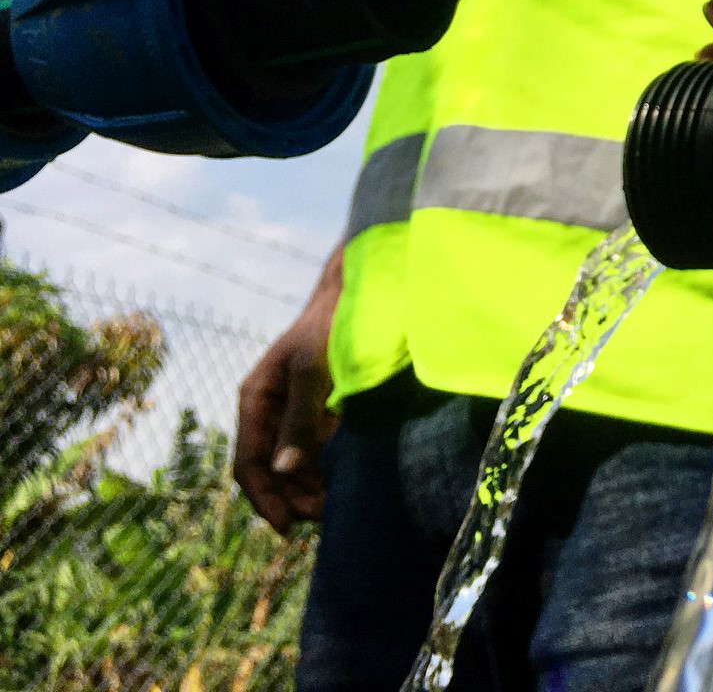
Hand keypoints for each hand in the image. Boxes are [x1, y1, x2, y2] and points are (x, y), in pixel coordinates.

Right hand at [234, 278, 339, 534]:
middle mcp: (270, 411)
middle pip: (271, 470)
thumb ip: (300, 419)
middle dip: (292, 498)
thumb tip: (284, 470)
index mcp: (256, 400)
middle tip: (323, 518)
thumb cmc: (329, 327)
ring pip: (293, 465)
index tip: (288, 526)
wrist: (357, 294)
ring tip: (334, 507)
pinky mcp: (319, 411)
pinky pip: (315, 450)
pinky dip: (325, 470)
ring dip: (309, 489)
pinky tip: (344, 482)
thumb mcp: (313, 371)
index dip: (265, 498)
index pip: (248, 463)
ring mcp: (294, 412)